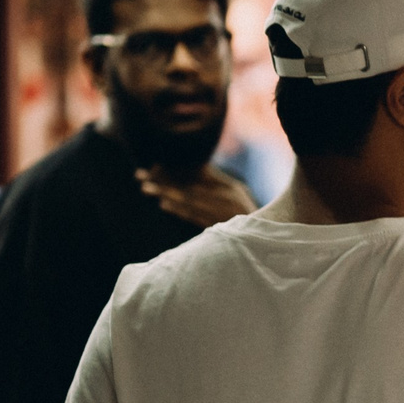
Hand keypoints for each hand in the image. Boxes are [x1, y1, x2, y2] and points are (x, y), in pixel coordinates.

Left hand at [140, 165, 256, 228]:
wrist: (263, 237)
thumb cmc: (244, 213)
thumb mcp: (235, 192)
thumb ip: (214, 180)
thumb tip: (192, 165)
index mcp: (228, 188)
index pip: (197, 175)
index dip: (174, 170)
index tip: (153, 165)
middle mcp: (225, 198)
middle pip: (188, 186)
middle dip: (163, 180)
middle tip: (139, 175)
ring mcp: (221, 213)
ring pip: (189, 200)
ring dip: (166, 193)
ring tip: (146, 188)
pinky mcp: (217, 228)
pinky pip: (196, 218)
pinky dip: (180, 210)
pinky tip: (164, 204)